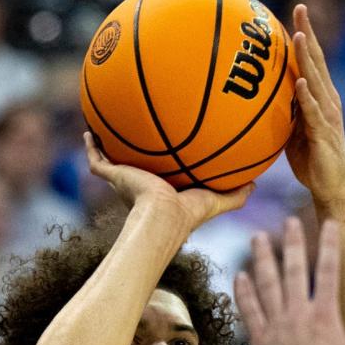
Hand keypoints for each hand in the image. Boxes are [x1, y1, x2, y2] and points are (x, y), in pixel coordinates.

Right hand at [84, 132, 252, 230]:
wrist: (163, 216)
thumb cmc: (189, 213)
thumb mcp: (217, 200)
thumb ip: (236, 194)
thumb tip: (256, 184)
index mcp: (163, 191)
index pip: (162, 176)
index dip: (163, 166)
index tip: (166, 151)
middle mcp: (142, 185)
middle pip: (135, 168)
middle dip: (133, 155)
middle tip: (134, 137)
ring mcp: (126, 181)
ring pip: (112, 161)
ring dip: (108, 146)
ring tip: (104, 128)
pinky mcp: (114, 176)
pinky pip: (97, 160)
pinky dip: (91, 147)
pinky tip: (88, 131)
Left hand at [234, 217, 344, 344]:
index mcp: (325, 315)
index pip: (328, 270)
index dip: (329, 244)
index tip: (329, 223)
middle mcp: (298, 315)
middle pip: (293, 270)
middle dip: (292, 243)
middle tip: (289, 221)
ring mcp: (276, 327)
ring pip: (266, 285)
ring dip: (262, 259)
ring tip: (258, 238)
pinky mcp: (259, 343)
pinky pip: (249, 311)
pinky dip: (243, 292)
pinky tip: (240, 275)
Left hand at [283, 5, 344, 207]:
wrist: (333, 190)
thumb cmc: (313, 163)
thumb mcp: (293, 132)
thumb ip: (286, 111)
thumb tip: (263, 98)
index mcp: (322, 98)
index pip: (313, 60)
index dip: (306, 35)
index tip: (296, 12)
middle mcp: (329, 101)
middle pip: (318, 61)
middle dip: (308, 34)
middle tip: (300, 8)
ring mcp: (328, 116)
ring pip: (317, 81)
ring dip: (308, 58)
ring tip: (299, 36)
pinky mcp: (325, 134)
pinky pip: (314, 112)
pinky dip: (307, 96)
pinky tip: (300, 82)